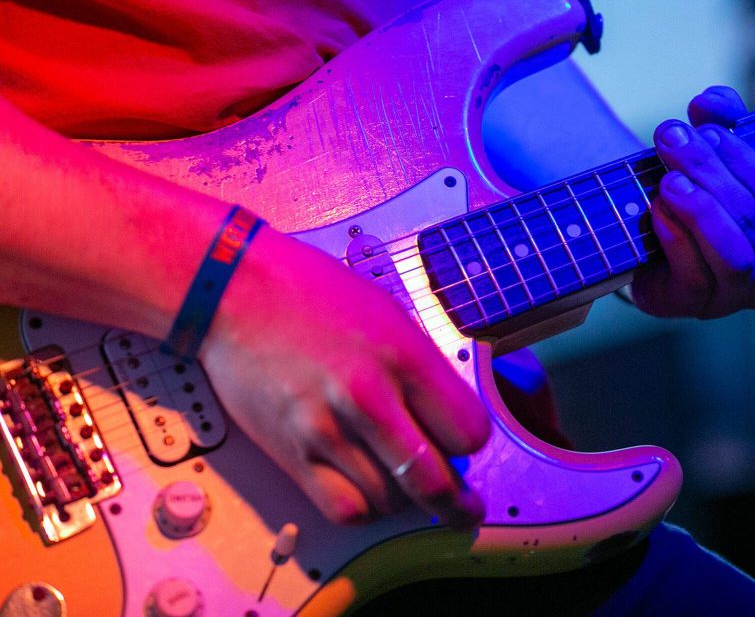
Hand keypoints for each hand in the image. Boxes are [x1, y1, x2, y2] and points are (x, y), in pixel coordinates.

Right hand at [200, 228, 489, 525]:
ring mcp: (326, 428)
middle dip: (457, 503)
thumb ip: (422, 371)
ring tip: (404, 485)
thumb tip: (447, 421)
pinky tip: (368, 491)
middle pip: (433, 481)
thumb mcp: (389, 315)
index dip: (470, 444)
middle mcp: (368, 395)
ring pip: (390, 501)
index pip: (467, 432)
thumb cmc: (312, 294)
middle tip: (464, 510)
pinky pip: (343, 508)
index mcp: (403, 355)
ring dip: (405, 501)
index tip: (463, 444)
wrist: (236, 292)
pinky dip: (363, 509)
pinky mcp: (291, 451)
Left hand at [631, 86, 754, 317]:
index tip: (707, 127)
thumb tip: (712, 103)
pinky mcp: (692, 306)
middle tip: (671, 138)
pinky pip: (695, 274)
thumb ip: (720, 119)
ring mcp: (734, 298)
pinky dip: (676, 237)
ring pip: (734, 252)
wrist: (642, 242)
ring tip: (669, 180)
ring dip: (701, 208)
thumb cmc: (693, 197)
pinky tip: (657, 211)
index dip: (748, 159)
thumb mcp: (712, 151)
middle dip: (711, 170)